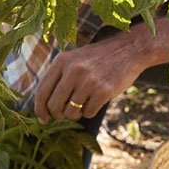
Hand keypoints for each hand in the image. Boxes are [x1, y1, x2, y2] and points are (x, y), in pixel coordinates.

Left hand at [32, 30, 162, 122]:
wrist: (128, 49)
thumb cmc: (98, 58)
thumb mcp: (74, 59)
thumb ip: (59, 78)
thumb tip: (44, 110)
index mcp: (62, 61)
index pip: (42, 92)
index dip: (40, 109)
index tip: (43, 119)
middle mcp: (73, 70)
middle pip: (54, 106)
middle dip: (58, 114)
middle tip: (65, 113)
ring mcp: (89, 80)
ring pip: (71, 112)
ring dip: (76, 113)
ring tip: (84, 103)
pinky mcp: (104, 90)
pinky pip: (88, 113)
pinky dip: (90, 111)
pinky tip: (96, 100)